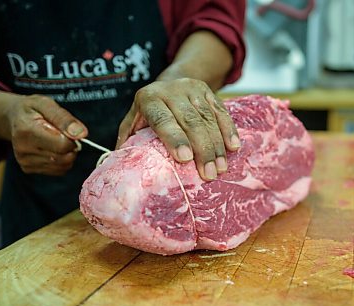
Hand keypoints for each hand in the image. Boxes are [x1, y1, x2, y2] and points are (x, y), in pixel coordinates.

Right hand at [0, 92, 87, 175]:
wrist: (14, 118)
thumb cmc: (32, 109)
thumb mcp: (46, 104)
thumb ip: (64, 118)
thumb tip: (81, 134)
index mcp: (26, 130)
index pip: (62, 145)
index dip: (73, 139)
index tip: (68, 130)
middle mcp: (22, 149)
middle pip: (63, 158)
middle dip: (71, 147)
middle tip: (64, 135)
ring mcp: (24, 161)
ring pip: (62, 166)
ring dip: (67, 154)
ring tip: (57, 140)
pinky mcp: (28, 169)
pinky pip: (57, 170)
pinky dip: (61, 161)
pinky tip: (52, 149)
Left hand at [116, 78, 240, 180]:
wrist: (168, 83)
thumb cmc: (148, 113)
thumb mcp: (133, 122)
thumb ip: (127, 141)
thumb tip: (120, 169)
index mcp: (148, 99)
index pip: (162, 119)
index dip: (174, 138)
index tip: (185, 158)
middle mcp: (170, 91)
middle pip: (190, 121)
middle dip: (201, 149)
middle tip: (209, 173)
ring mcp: (192, 89)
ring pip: (207, 118)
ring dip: (216, 145)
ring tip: (220, 168)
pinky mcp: (208, 91)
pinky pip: (221, 112)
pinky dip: (229, 130)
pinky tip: (233, 147)